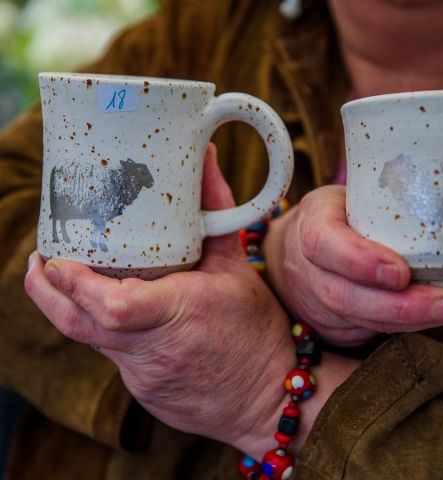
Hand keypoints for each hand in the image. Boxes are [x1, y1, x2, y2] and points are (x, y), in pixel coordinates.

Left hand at [25, 145, 358, 458]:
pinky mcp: (141, 390)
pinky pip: (110, 355)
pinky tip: (118, 311)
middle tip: (43, 259)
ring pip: (89, 339)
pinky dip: (104, 329)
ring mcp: (144, 376)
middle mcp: (157, 349)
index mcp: (184, 313)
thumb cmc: (257, 331)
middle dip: (47, 290)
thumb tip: (205, 158)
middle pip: (79, 324)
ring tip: (67, 275)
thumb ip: (216, 211)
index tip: (56, 258)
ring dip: (72, 305)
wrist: (266, 398)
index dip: (76, 283)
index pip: (114, 307)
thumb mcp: (237, 267)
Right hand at [264, 185, 442, 346]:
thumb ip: (381, 206)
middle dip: (399, 305)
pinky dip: (409, 326)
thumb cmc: (333, 218)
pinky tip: (440, 315)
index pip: (323, 244)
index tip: (399, 273)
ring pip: (360, 320)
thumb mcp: (347, 199)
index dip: (358, 262)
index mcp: (309, 226)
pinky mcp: (332, 325)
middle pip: (344, 296)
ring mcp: (316, 302)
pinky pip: (369, 330)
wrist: (292, 251)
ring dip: (410, 320)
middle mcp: (307, 270)